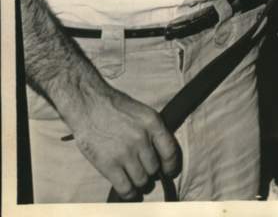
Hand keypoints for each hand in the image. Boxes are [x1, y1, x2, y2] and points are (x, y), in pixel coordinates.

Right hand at [63, 81, 180, 200]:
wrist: (88, 104)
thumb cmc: (114, 105)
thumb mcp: (141, 112)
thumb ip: (152, 130)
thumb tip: (159, 152)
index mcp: (152, 123)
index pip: (170, 151)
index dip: (171, 165)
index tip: (169, 171)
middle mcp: (141, 138)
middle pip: (154, 168)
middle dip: (150, 172)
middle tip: (143, 170)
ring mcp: (125, 153)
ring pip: (141, 180)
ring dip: (139, 182)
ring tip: (134, 178)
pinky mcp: (109, 165)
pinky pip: (125, 188)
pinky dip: (128, 192)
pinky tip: (128, 190)